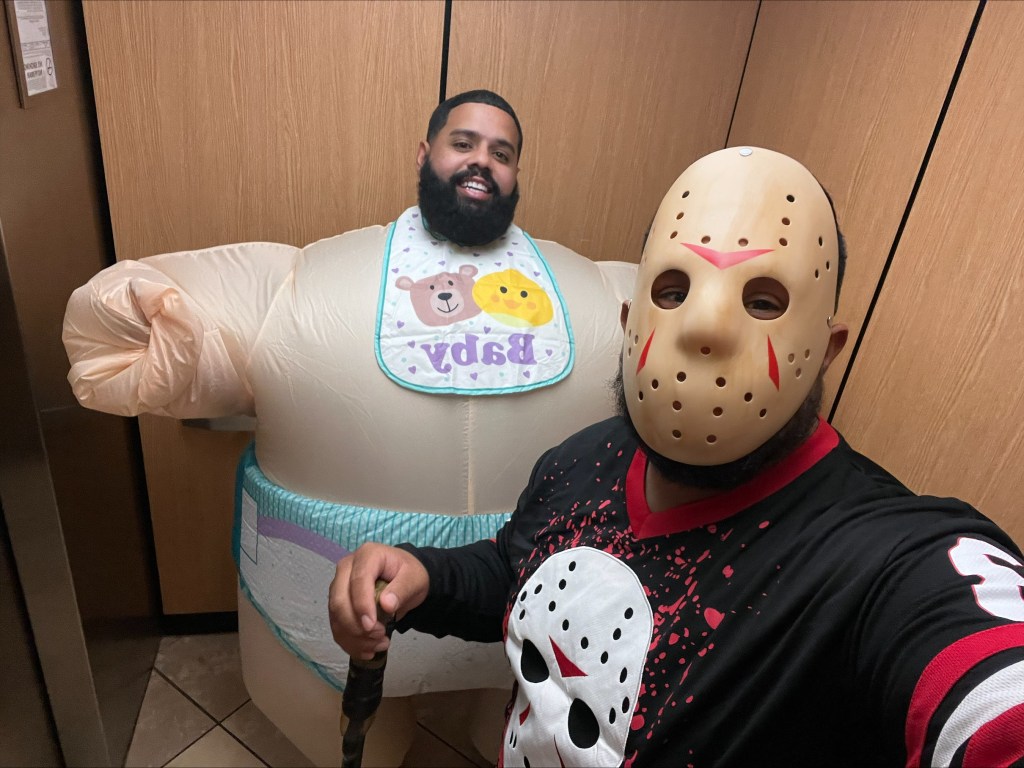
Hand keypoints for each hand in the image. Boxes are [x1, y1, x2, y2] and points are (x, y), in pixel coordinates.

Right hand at [328, 543, 428, 659]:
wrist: (404, 579)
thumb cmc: (409, 575)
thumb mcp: (414, 578)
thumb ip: (402, 589)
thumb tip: (386, 605)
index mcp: (367, 555)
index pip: (358, 580)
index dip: (362, 605)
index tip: (373, 627)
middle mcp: (346, 569)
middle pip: (338, 601)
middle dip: (356, 626)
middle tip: (380, 636)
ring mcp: (338, 587)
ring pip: (336, 617)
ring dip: (355, 638)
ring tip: (380, 645)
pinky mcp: (337, 605)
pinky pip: (337, 627)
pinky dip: (350, 643)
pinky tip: (368, 651)